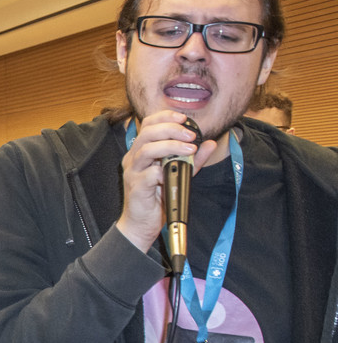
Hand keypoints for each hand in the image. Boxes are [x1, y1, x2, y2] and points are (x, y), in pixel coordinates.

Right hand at [115, 111, 216, 252]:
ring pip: (147, 150)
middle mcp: (133, 159)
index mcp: (141, 152)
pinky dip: (164, 171)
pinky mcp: (136, 187)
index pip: (148, 125)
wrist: (142, 224)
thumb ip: (192, 160)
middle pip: (147, 133)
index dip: (165, 117)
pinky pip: (149, 174)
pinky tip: (175, 174)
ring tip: (189, 149)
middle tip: (190, 135)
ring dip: (170, 146)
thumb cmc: (157, 198)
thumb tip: (208, 144)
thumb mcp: (179, 174)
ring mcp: (133, 172)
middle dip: (171, 129)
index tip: (184, 118)